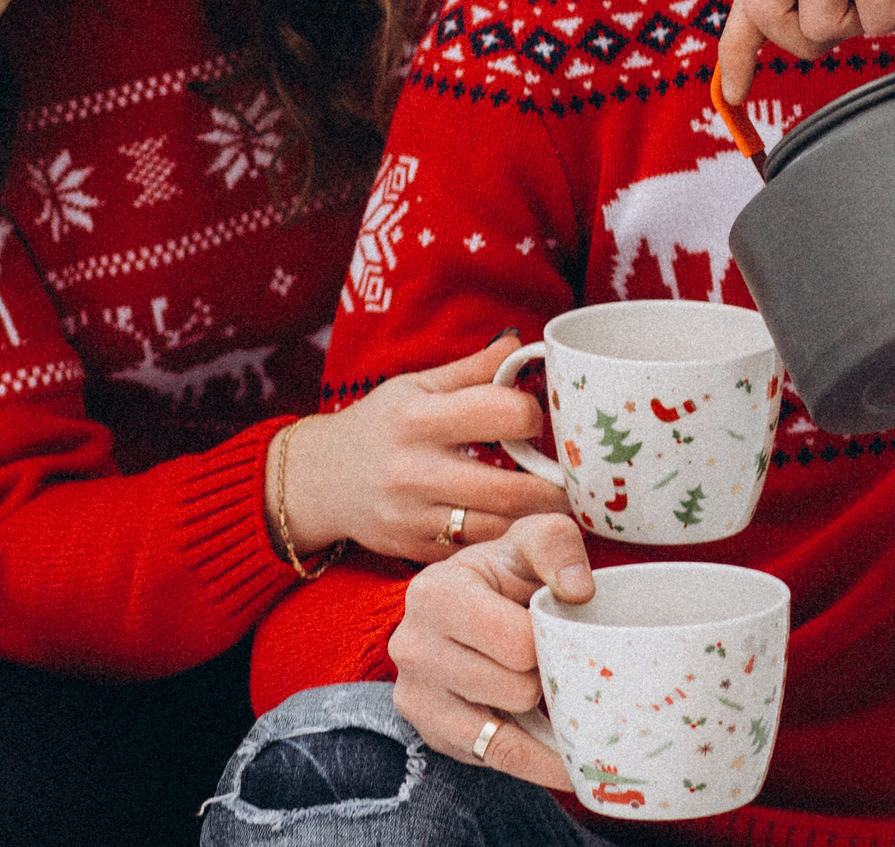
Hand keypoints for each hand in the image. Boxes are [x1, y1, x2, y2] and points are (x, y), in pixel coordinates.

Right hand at [277, 336, 570, 560]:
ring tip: (554, 505)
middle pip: (510, 488)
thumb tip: (524, 344)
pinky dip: (501, 540)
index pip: (502, 413)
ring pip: (497, 527)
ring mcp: (413, 517)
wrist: (319, 480)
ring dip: (534, 519)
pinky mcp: (415, 551)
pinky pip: (475, 550)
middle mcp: (414, 470)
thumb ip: (473, 369)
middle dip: (554, 486)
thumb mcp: (417, 387)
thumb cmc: (378, 426)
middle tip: (575, 481)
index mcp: (420, 418)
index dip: (532, 416)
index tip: (537, 422)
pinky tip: (514, 525)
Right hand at [389, 513, 591, 789]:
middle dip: (545, 678)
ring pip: (507, 732)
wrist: (470, 601)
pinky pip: (497, 761)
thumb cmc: (507, 571)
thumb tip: (578, 591)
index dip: (552, 642)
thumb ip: (557, 546)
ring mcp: (414, 696)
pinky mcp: (429, 733)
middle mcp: (411, 647)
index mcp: (436, 594)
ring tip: (546, 689)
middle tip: (549, 659)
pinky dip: (537, 762)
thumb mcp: (532, 539)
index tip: (556, 630)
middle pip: (516, 690)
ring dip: (538, 714)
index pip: (519, 643)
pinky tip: (567, 757)